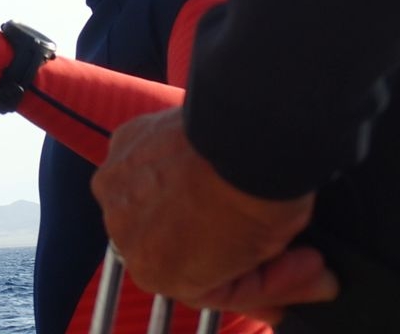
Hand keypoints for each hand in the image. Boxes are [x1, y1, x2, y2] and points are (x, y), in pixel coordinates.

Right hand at [91, 107, 337, 313]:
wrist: (244, 143)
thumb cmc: (255, 204)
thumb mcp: (267, 259)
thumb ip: (270, 282)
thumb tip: (314, 285)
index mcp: (152, 273)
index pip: (201, 282)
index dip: (245, 273)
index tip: (278, 262)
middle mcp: (121, 232)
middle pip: (171, 240)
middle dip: (212, 236)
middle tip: (254, 223)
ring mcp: (116, 185)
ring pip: (152, 199)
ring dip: (183, 196)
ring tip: (228, 183)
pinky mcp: (121, 143)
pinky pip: (144, 160)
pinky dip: (167, 159)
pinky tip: (201, 157)